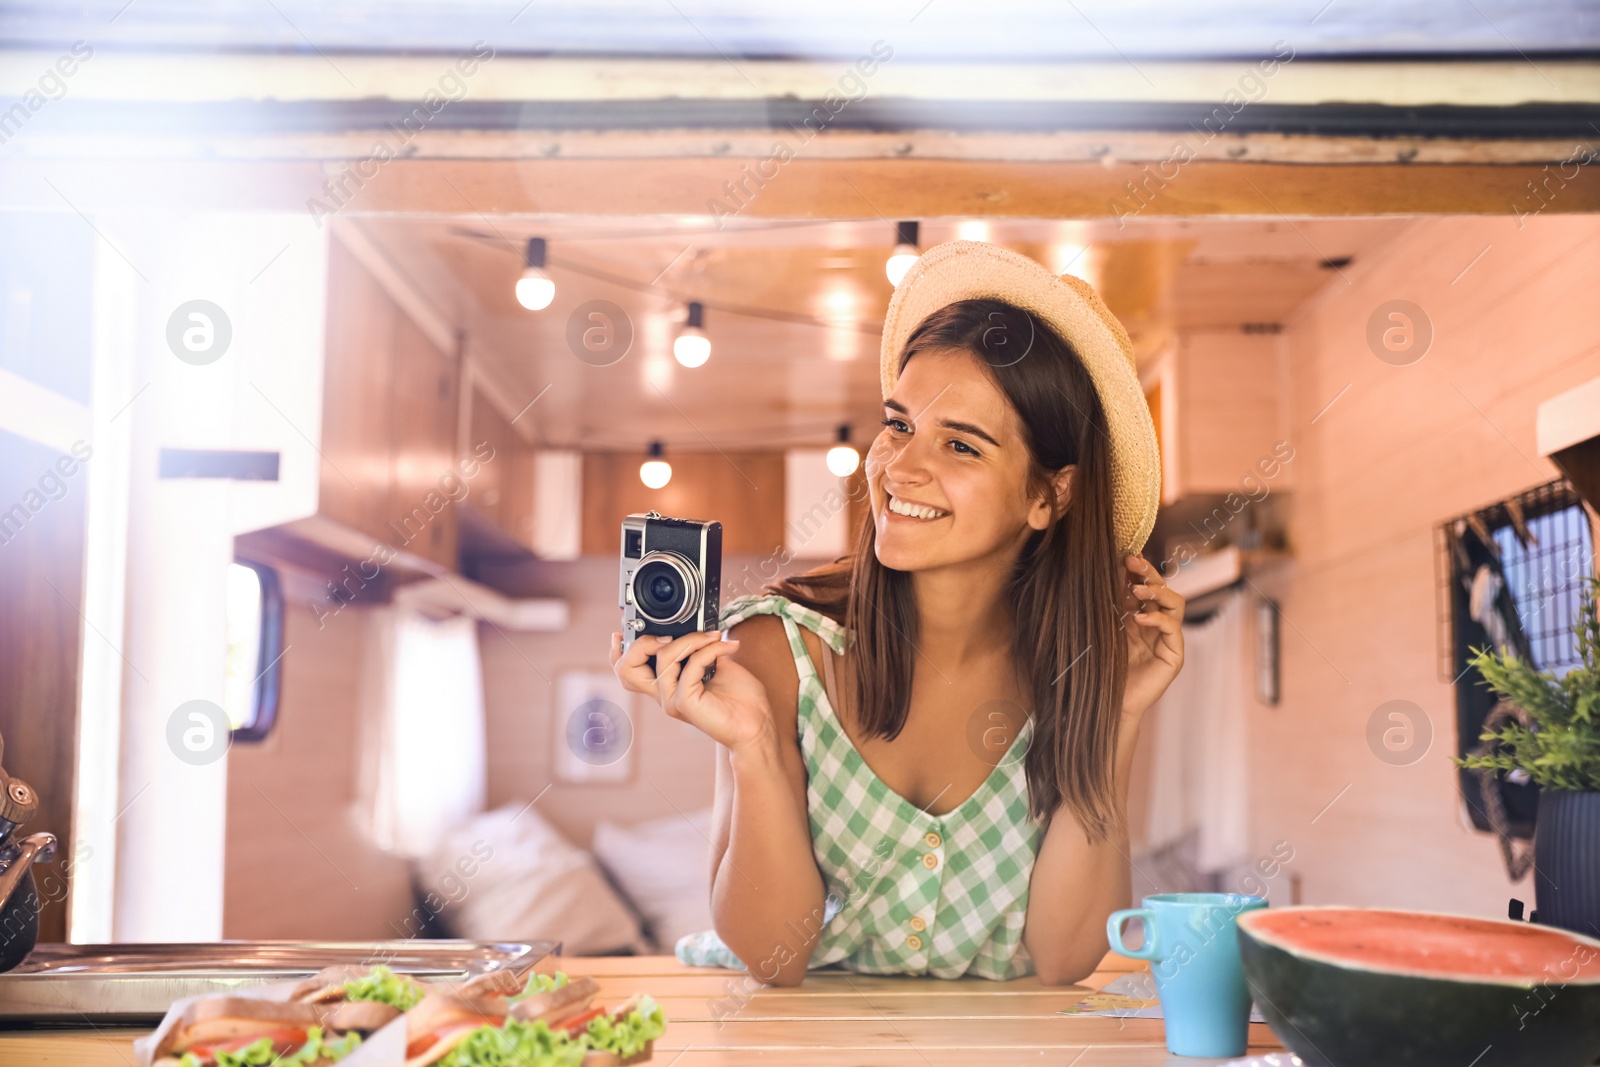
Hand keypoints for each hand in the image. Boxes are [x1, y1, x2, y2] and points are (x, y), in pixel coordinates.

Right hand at [610, 631, 774, 752]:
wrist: (757, 725)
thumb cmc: (741, 699)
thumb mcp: (716, 664)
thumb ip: (699, 650)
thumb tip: (696, 628)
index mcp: (668, 684)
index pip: (629, 670)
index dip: (620, 650)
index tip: (626, 631)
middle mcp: (664, 693)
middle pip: (627, 668)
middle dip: (643, 642)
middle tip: (672, 634)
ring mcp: (671, 700)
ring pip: (664, 657)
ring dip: (692, 639)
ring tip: (714, 637)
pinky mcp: (684, 703)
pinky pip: (690, 666)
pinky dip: (709, 651)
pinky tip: (726, 649)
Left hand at [1117, 555, 1184, 724]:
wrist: (1107, 701)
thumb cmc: (1103, 666)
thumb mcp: (1106, 627)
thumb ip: (1112, 603)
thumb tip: (1112, 570)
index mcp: (1141, 617)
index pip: (1147, 587)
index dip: (1139, 571)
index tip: (1126, 555)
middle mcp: (1158, 625)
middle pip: (1164, 590)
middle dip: (1149, 574)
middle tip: (1132, 562)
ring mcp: (1168, 640)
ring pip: (1175, 604)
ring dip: (1157, 593)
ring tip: (1138, 590)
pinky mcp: (1174, 656)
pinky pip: (1173, 629)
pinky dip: (1158, 619)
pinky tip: (1139, 617)